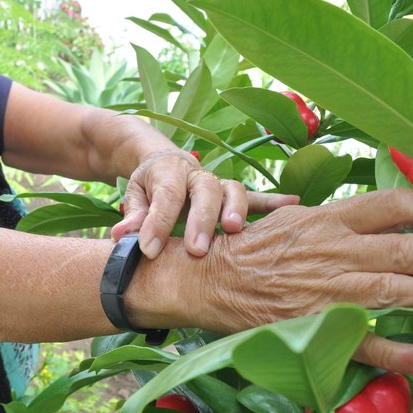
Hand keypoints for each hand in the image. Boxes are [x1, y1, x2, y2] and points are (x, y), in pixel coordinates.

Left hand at [111, 150, 298, 258]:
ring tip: (235, 230)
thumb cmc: (149, 186)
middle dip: (202, 219)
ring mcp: (218, 184)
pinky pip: (256, 196)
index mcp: (168, 172)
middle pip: (204, 191)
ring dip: (237, 210)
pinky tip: (293, 204)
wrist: (164, 163)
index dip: (157, 222)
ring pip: (233, 191)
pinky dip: (273, 201)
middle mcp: (197, 174)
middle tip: (198, 249)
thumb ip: (132, 214)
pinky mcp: (232, 195)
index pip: (164, 195)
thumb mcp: (134, 195)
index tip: (148, 249)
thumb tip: (120, 235)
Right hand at [194, 188, 412, 375]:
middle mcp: (334, 251)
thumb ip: (333, 216)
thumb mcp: (291, 218)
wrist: (207, 278)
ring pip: (397, 290)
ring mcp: (327, 289)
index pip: (390, 205)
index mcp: (327, 219)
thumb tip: (372, 213)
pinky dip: (399, 353)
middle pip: (407, 249)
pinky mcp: (316, 324)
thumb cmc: (249, 247)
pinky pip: (365, 340)